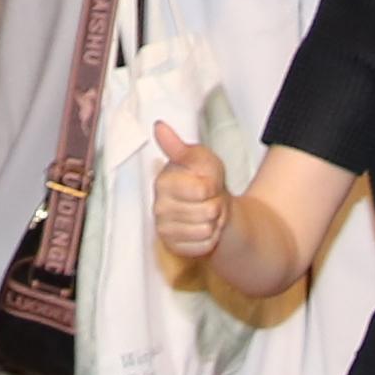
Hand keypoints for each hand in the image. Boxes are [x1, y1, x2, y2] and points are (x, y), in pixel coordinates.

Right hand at [149, 120, 236, 263]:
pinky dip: (210, 239)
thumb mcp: (201, 159)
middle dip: (215, 205)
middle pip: (206, 212)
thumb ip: (180, 147)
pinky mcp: (173, 247)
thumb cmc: (205, 180)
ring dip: (214, 223)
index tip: (208, 183)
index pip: (201, 190)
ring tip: (207, 214)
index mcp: (163, 182)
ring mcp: (164, 229)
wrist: (211, 208)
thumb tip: (159, 126)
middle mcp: (158, 207)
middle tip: (209, 200)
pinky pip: (203, 247)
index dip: (213, 187)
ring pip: (205, 231)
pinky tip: (203, 229)